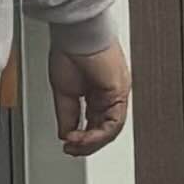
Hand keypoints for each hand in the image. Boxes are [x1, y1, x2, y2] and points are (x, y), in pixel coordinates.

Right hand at [51, 40, 130, 157]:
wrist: (76, 32)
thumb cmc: (70, 49)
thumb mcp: (64, 91)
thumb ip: (67, 115)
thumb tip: (66, 134)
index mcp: (97, 92)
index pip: (94, 123)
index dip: (82, 138)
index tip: (69, 145)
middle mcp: (110, 94)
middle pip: (104, 129)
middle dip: (87, 144)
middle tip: (72, 150)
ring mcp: (116, 93)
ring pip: (111, 130)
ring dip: (91, 142)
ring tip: (75, 145)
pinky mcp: (119, 92)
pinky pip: (114, 123)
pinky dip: (97, 135)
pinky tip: (83, 137)